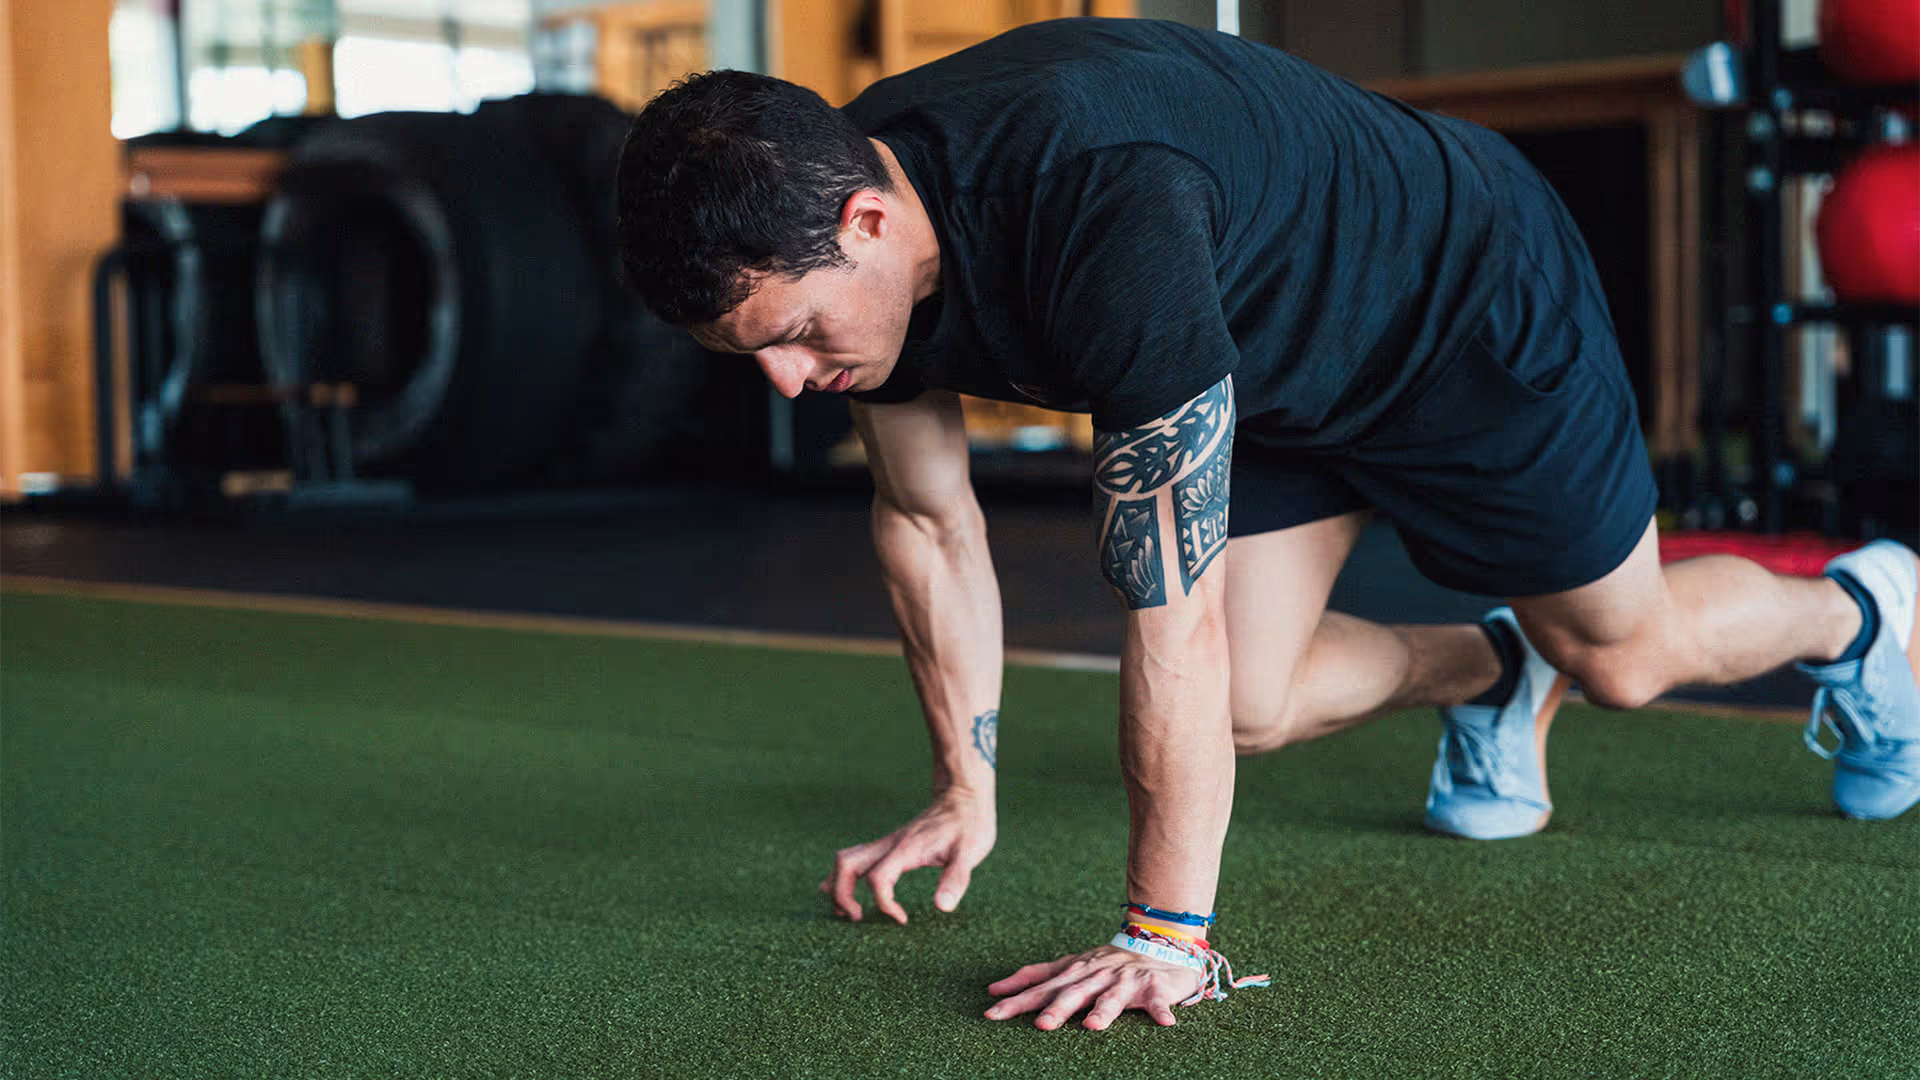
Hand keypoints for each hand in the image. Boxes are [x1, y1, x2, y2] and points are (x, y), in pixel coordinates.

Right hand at [818, 791, 994, 923]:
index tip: (902, 919)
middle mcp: (890, 845)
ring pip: (846, 859)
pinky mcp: (891, 844)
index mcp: (906, 850)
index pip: (878, 879)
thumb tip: (943, 907)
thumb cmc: (970, 825)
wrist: (965, 797)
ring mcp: (888, 843)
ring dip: (839, 885)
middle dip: (842, 894)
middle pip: (846, 864)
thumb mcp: (970, 853)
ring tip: (847, 910)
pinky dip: (847, 876)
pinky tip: (849, 890)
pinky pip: (858, 858)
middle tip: (857, 917)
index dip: (884, 904)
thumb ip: (956, 879)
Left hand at [985, 945, 1200, 1029]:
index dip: (1017, 999)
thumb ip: (1036, 977)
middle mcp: (1097, 974)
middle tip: (1041, 1025)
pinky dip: (1160, 1011)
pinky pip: (1157, 1001)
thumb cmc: (1108, 962)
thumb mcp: (1069, 966)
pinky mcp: (1154, 987)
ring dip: (1103, 1010)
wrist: (1158, 943)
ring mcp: (1125, 980)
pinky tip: (1165, 1023)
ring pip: (1112, 997)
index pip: (1041, 987)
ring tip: (1093, 1026)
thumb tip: (994, 989)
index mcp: (1074, 972)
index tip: (992, 1013)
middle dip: (1057, 1008)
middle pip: (1074, 993)